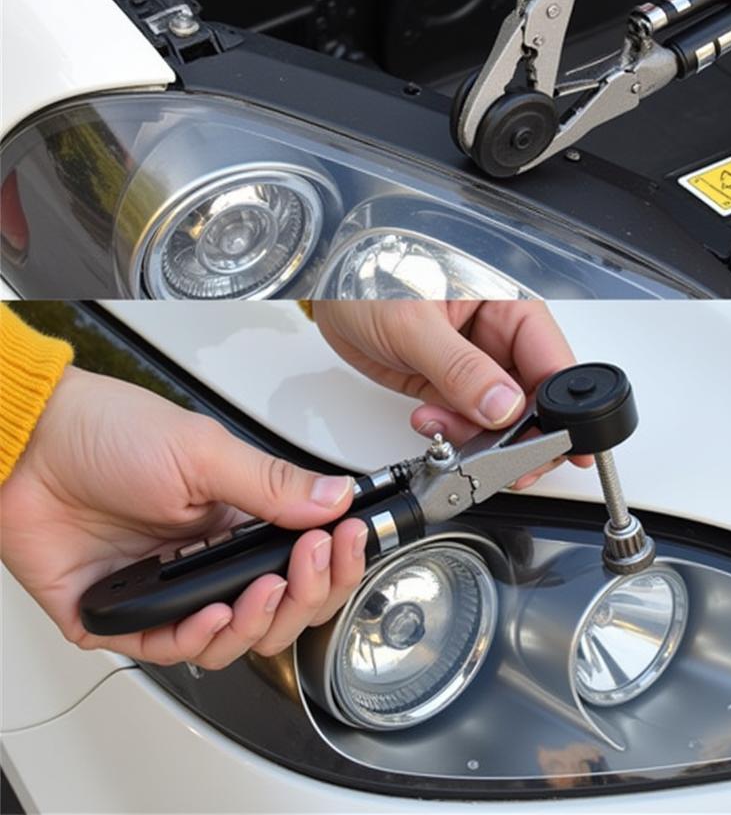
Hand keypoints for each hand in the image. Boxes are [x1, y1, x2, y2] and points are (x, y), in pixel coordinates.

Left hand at [0, 368, 365, 667]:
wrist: (30, 447)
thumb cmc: (110, 434)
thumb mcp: (204, 452)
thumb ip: (271, 484)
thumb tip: (336, 496)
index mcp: (238, 518)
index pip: (304, 558)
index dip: (334, 560)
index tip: (348, 541)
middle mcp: (208, 559)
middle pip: (280, 608)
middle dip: (307, 593)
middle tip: (312, 562)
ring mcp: (168, 590)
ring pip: (232, 639)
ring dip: (258, 623)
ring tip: (263, 592)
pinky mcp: (121, 615)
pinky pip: (167, 648)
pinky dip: (197, 639)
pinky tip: (213, 613)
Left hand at [313, 301, 592, 486]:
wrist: (325, 291)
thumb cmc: (368, 279)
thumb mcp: (414, 323)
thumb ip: (461, 368)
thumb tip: (503, 406)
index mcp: (508, 305)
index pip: (552, 362)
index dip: (562, 410)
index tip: (560, 445)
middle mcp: (499, 336)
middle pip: (535, 399)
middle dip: (518, 434)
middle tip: (497, 457)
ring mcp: (476, 364)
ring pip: (502, 419)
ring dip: (478, 437)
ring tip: (442, 427)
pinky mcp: (451, 384)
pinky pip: (469, 421)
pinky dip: (454, 433)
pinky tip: (429, 421)